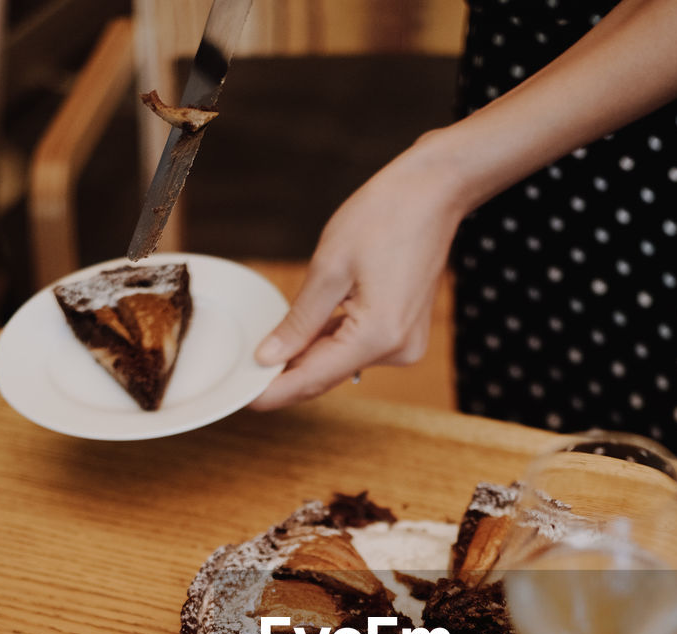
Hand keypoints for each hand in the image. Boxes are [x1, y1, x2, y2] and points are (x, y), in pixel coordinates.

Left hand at [250, 132, 466, 409]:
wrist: (434, 192)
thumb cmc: (385, 216)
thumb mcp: (329, 268)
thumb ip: (298, 322)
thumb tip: (268, 358)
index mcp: (378, 337)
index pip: (313, 378)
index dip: (273, 391)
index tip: (242, 397)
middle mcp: (396, 351)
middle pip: (326, 376)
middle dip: (285, 376)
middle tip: (243, 374)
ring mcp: (404, 346)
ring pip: (339, 363)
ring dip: (306, 357)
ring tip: (267, 347)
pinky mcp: (404, 335)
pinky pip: (356, 349)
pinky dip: (329, 344)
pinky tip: (305, 334)